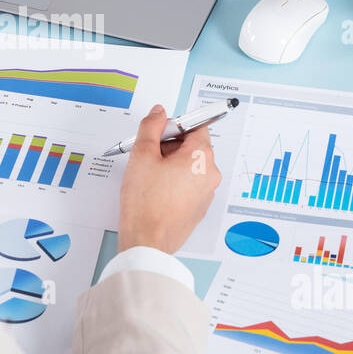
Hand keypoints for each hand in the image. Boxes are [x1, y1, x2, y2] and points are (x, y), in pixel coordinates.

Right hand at [117, 104, 220, 254]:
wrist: (147, 240)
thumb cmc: (146, 203)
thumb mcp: (142, 155)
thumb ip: (151, 127)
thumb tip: (158, 113)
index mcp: (201, 157)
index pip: (196, 125)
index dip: (175, 125)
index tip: (160, 130)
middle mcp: (210, 174)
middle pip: (193, 146)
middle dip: (170, 145)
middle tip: (148, 154)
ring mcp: (206, 193)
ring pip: (189, 166)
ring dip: (171, 164)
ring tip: (149, 175)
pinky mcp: (198, 207)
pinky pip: (188, 184)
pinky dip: (174, 182)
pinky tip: (154, 189)